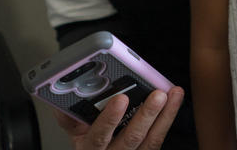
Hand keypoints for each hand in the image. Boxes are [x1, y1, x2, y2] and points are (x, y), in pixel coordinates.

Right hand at [54, 87, 183, 149]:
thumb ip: (69, 116)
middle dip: (146, 115)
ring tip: (173, 93)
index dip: (109, 120)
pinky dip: (168, 118)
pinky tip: (175, 100)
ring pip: (151, 140)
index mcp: (90, 149)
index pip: (98, 137)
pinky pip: (159, 138)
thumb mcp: (75, 133)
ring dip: (165, 114)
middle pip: (131, 138)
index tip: (120, 99)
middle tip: (157, 95)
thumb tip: (60, 95)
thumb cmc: (90, 143)